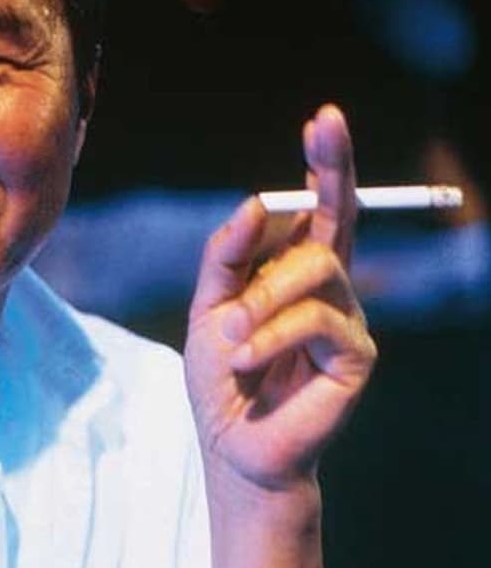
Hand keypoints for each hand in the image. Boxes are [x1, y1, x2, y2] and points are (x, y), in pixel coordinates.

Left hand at [185, 104, 375, 489]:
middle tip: (321, 124)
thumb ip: (228, 257)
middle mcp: (328, 290)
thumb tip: (260, 201)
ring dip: (261, 300)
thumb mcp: (210, 309)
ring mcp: (347, 320)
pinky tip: (247, 361)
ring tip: (232, 341)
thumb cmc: (221, 382)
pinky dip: (271, 336)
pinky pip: (316, 318)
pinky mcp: (356, 356)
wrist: (233, 448)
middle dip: (331, 166)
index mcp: (294, 275)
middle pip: (341, 216)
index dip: (325, 166)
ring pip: (315, 268)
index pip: (318, 212)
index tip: (322, 119)